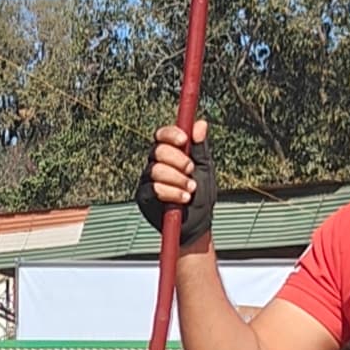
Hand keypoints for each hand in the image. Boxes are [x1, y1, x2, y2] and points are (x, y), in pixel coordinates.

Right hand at [136, 117, 214, 245]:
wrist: (197, 225)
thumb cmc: (201, 197)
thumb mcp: (204, 169)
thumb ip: (200, 148)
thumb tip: (200, 124)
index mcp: (169, 154)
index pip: (162, 135)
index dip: (171, 134)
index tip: (184, 140)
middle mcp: (155, 164)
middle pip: (158, 150)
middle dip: (177, 159)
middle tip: (191, 170)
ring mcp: (148, 180)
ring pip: (156, 170)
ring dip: (177, 179)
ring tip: (191, 189)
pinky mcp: (144, 196)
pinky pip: (153, 188)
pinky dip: (171, 193)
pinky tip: (183, 199)